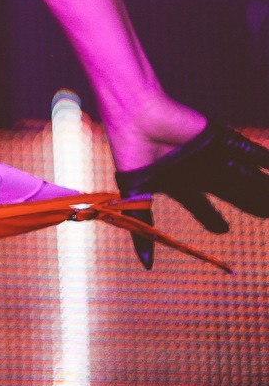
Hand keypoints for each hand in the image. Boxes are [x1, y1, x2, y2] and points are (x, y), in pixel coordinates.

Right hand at [115, 121, 268, 267]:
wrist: (135, 119)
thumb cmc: (131, 153)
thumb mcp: (135, 196)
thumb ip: (143, 228)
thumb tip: (146, 266)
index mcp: (178, 183)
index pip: (200, 206)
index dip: (212, 220)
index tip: (224, 230)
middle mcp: (197, 169)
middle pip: (229, 192)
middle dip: (248, 204)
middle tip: (267, 215)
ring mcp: (209, 153)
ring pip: (242, 175)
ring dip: (262, 187)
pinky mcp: (218, 136)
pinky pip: (247, 150)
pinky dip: (262, 159)